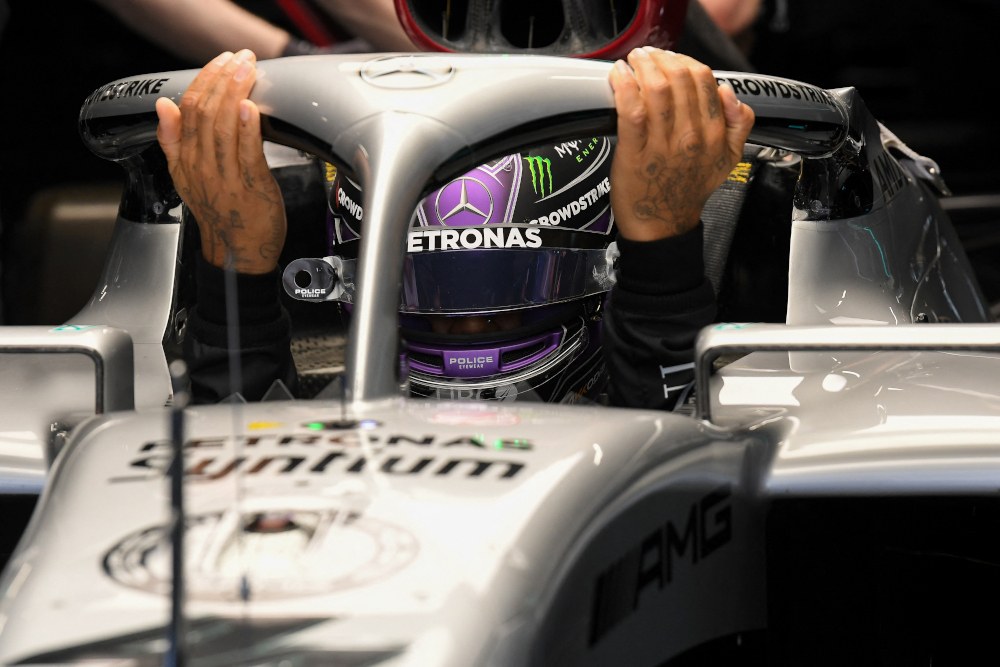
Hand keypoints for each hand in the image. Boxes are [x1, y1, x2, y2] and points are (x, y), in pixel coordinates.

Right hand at [156, 49, 285, 273]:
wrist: (238, 254)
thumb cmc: (220, 213)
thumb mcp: (186, 176)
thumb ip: (172, 140)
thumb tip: (163, 105)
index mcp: (186, 160)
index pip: (189, 109)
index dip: (205, 80)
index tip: (220, 61)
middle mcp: (202, 167)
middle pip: (205, 113)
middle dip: (223, 80)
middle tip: (239, 58)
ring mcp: (225, 177)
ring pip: (223, 128)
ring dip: (236, 94)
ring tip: (246, 70)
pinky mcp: (251, 187)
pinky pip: (247, 153)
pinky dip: (248, 128)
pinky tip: (250, 108)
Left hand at [608, 47, 754, 241]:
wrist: (663, 228)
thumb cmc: (686, 192)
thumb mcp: (728, 160)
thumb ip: (739, 124)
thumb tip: (729, 93)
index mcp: (715, 135)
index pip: (705, 81)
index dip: (685, 62)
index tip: (671, 60)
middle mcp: (692, 137)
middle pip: (680, 79)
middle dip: (662, 59)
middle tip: (648, 56)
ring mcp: (663, 145)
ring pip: (658, 89)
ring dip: (643, 66)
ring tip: (635, 61)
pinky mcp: (635, 152)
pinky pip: (632, 109)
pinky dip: (624, 87)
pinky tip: (619, 77)